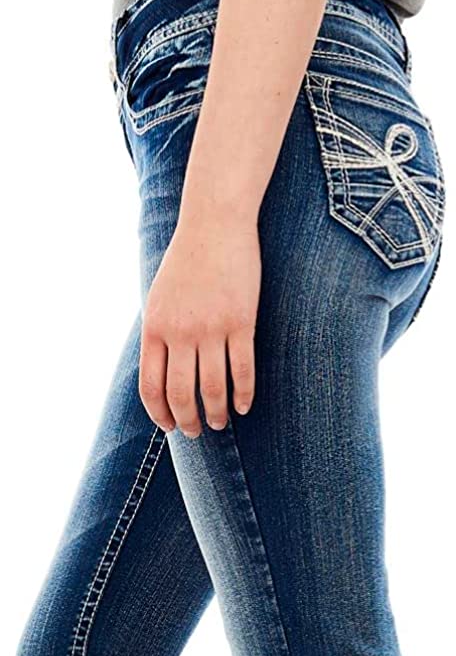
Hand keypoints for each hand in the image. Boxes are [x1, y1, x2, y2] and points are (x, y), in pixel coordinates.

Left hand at [139, 209, 261, 437]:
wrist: (214, 223)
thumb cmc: (186, 262)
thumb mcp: (159, 299)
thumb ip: (158, 336)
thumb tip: (161, 376)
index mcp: (155, 328)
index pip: (151, 387)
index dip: (160, 414)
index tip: (169, 426)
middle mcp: (180, 332)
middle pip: (181, 394)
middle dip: (188, 421)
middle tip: (195, 432)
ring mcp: (211, 328)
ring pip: (213, 388)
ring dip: (217, 413)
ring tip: (221, 422)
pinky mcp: (241, 322)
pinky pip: (242, 370)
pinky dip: (244, 394)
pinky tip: (244, 406)